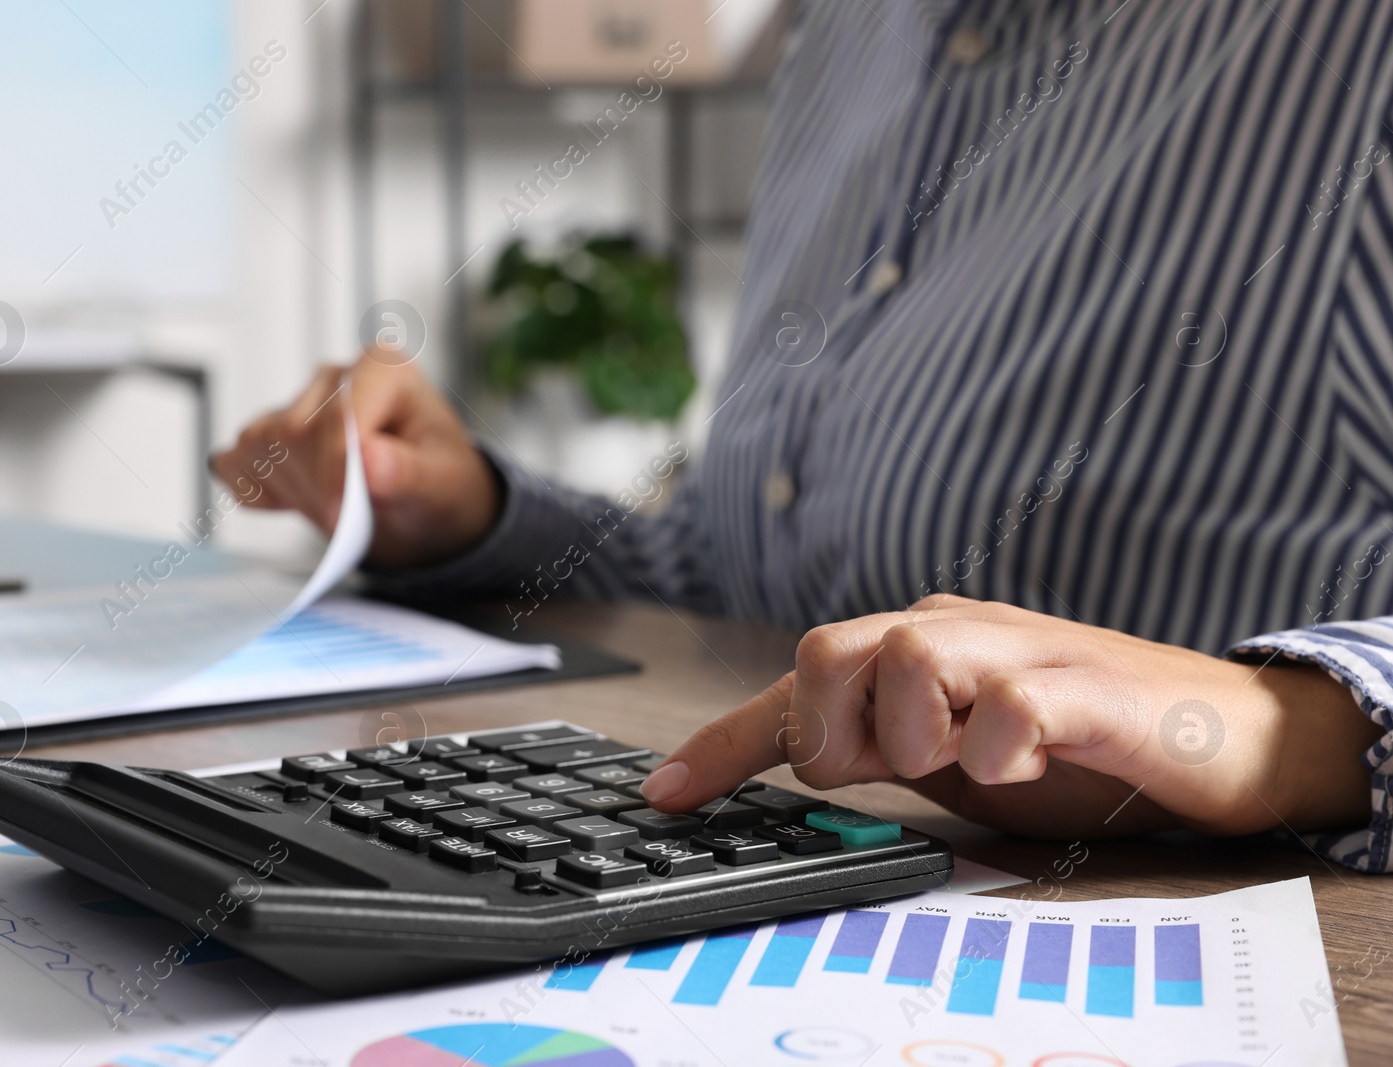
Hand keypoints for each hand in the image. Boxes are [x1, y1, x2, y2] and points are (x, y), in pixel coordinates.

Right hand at [210, 351, 500, 568]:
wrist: (424, 501)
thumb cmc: (441, 481)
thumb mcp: (443, 484)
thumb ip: (410, 472)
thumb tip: (370, 459)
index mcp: (383, 369)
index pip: (338, 412)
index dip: (334, 467)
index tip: (340, 515)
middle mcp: (335, 378)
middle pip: (295, 430)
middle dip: (318, 486)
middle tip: (354, 519)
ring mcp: (297, 402)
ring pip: (261, 445)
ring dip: (294, 491)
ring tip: (340, 506)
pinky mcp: (269, 434)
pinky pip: (236, 461)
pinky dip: (257, 491)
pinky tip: (298, 501)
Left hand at [641, 595, 1381, 838]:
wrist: (1227, 732)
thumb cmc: (1081, 743)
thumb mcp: (956, 757)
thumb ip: (882, 751)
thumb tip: (795, 774)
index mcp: (920, 649)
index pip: (798, 684)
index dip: (723, 743)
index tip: (665, 798)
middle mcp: (961, 632)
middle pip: (831, 647)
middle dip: (833, 729)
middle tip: (889, 772)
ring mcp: (1028, 649)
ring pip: (908, 653)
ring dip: (913, 732)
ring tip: (968, 765)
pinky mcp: (1096, 686)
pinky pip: (1015, 697)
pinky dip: (997, 740)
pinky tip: (1017, 766)